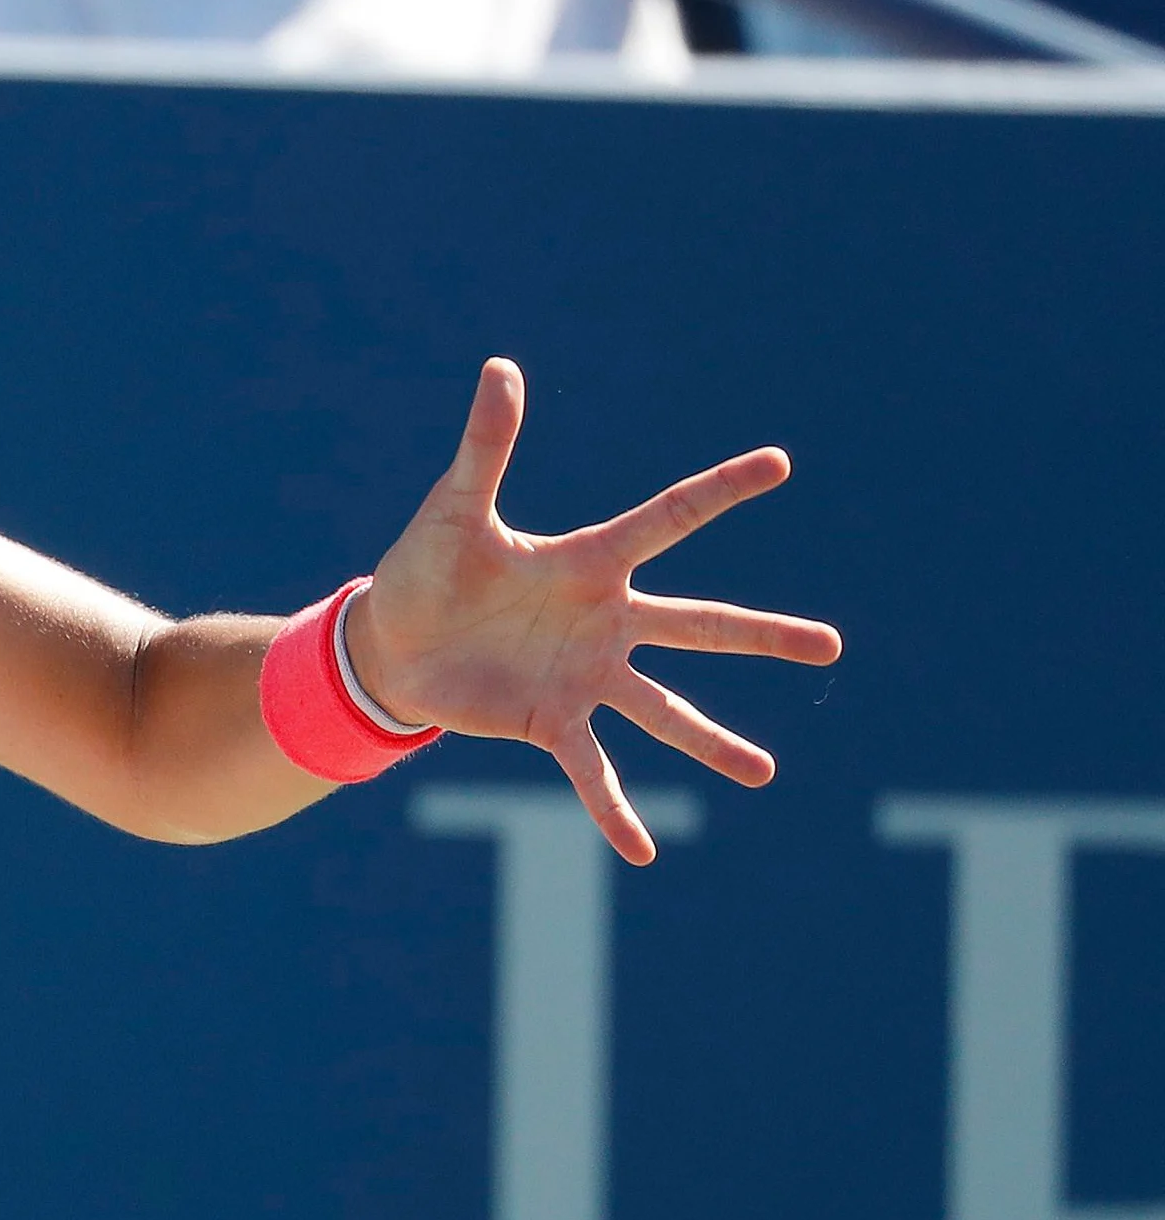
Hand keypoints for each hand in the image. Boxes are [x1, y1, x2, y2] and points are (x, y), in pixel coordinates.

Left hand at [345, 358, 842, 864]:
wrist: (386, 642)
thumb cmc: (425, 569)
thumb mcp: (453, 509)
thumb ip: (486, 446)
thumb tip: (500, 367)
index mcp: (589, 563)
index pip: (668, 519)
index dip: (719, 490)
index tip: (779, 463)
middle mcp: (603, 621)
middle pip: (698, 625)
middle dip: (763, 635)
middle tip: (833, 648)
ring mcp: (584, 676)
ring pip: (663, 709)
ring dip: (711, 742)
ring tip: (762, 772)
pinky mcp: (550, 723)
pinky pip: (590, 771)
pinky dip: (613, 810)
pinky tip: (640, 851)